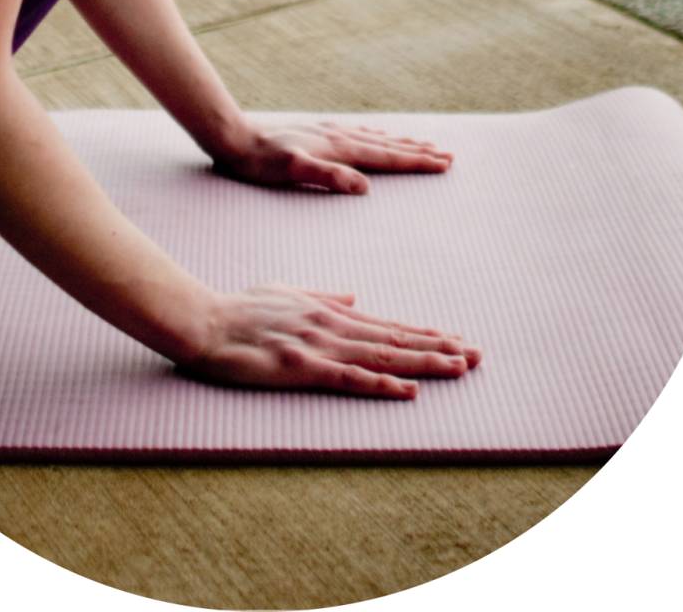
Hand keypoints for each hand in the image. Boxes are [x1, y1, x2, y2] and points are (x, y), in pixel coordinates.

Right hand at [183, 284, 481, 395]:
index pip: (388, 325)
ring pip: (383, 355)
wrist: (204, 320)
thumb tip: (355, 296)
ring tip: (459, 367)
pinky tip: (409, 390)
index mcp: (330, 310)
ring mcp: (320, 345)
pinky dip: (383, 384)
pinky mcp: (303, 366)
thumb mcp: (287, 292)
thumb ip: (323, 296)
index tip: (457, 339)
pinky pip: (350, 378)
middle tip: (478, 355)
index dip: (425, 333)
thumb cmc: (240, 309)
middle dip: (439, 347)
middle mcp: (333, 324)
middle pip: (396, 338)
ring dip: (424, 362)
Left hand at [212, 120, 453, 193]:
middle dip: (418, 152)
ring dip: (402, 143)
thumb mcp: (292, 171)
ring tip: (424, 144)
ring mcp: (329, 133)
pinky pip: (359, 135)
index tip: (444, 163)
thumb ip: (328, 176)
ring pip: (376, 139)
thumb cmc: (260, 161)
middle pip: (388, 145)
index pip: (386, 157)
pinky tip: (379, 136)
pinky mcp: (318, 134)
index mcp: (338, 148)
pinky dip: (378, 137)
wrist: (233, 137)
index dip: (416, 162)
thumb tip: (365, 187)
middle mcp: (339, 136)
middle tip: (448, 156)